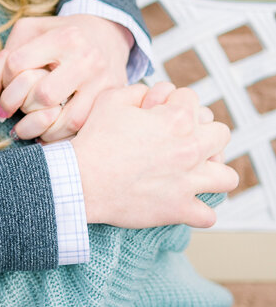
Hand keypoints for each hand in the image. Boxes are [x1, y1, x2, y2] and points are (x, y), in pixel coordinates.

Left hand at [0, 15, 132, 142]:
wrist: (108, 34)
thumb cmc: (60, 34)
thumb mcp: (31, 31)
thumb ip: (5, 57)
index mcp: (63, 38)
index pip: (18, 64)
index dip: (3, 79)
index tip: (2, 86)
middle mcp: (85, 59)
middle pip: (42, 95)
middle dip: (22, 106)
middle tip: (14, 109)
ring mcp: (101, 82)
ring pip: (65, 119)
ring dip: (38, 129)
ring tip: (25, 128)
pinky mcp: (109, 99)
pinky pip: (80, 127)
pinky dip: (58, 135)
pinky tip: (45, 133)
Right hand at [72, 83, 237, 228]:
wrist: (80, 180)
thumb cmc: (94, 140)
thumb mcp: (111, 99)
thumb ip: (139, 90)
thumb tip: (152, 95)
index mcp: (177, 119)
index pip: (193, 99)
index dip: (173, 102)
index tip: (157, 113)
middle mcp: (190, 149)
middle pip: (221, 134)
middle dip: (203, 132)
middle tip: (181, 140)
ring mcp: (188, 182)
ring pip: (227, 177)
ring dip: (213, 173)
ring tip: (194, 173)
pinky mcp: (179, 209)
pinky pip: (208, 216)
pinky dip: (198, 211)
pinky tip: (182, 203)